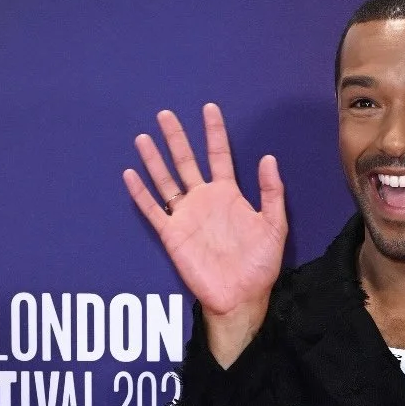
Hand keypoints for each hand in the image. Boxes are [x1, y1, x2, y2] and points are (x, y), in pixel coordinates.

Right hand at [123, 103, 286, 364]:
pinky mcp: (172, 234)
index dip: (215, 132)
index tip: (209, 108)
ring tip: (143, 137)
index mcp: (228, 195)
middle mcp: (204, 200)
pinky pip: (153, 210)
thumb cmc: (260, 265)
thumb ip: (271, 193)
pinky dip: (141, 193)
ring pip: (166, 180)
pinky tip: (130, 174)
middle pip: (186, 161)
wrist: (241, 297)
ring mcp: (186, 216)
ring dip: (154, 159)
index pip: (219, 155)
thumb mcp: (274, 226)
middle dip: (176, 138)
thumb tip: (268, 158)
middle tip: (165, 113)